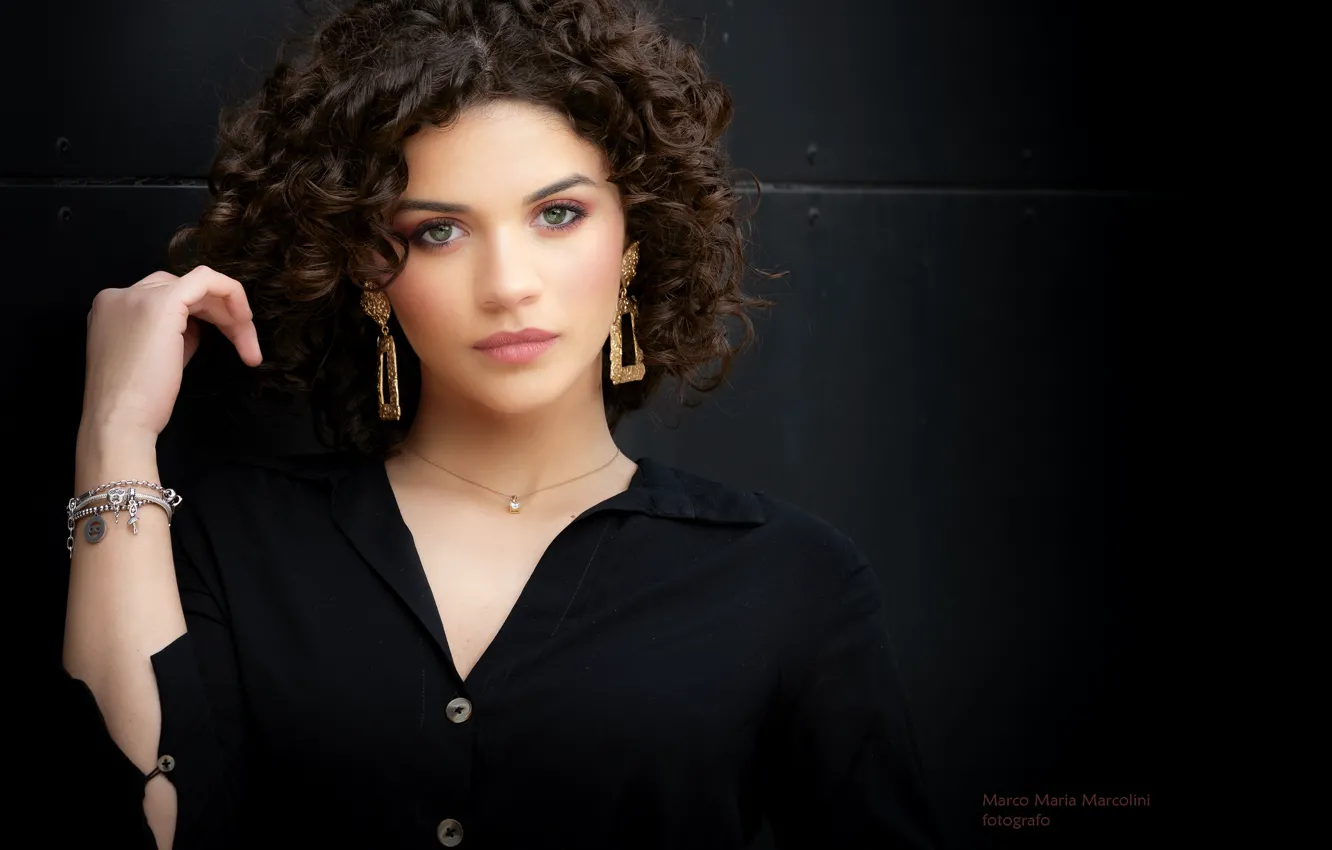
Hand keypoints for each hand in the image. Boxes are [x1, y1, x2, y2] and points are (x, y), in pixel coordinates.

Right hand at [80, 265, 262, 443]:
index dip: (202, 316)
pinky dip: (231, 293)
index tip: (225, 342)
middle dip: (220, 315)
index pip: (167, 297)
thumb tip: (200, 326)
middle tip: (246, 348)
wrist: (121, 422)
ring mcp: (137, 295)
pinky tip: (245, 321)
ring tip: (249, 348)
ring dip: (230, 314)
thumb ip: (174, 334)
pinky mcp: (161, 302)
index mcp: (113, 309)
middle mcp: (119, 295)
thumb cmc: (140, 402)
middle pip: (184, 290)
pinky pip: (205, 279)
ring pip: (198, 287)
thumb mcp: (157, 357)